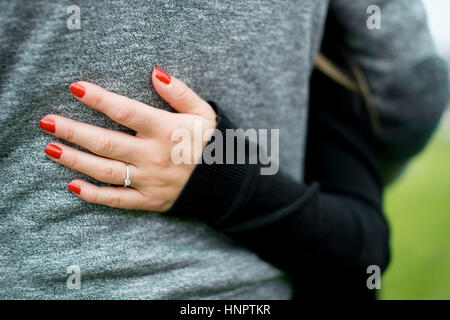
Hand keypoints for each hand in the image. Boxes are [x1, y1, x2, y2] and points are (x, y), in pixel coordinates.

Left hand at [39, 67, 216, 211]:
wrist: (226, 182)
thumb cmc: (212, 144)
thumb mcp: (204, 113)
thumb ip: (180, 93)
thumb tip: (155, 73)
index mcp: (166, 130)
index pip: (126, 111)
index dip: (99, 99)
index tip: (75, 88)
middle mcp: (153, 155)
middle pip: (106, 142)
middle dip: (74, 130)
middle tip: (47, 122)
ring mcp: (150, 180)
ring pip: (106, 170)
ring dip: (76, 160)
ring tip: (51, 149)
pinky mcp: (149, 200)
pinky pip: (118, 199)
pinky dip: (94, 195)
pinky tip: (73, 186)